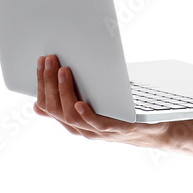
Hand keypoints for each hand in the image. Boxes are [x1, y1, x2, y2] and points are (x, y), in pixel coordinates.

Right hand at [34, 54, 167, 148]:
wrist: (153, 129)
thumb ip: (69, 105)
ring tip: (63, 71)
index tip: (41, 62)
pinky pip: (97, 124)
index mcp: (74, 122)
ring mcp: (98, 131)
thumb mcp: (91, 109)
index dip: (42, 84)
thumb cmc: (120, 114)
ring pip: (71, 116)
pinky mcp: (118, 129)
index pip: (48, 106)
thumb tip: (38, 105)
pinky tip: (80, 102)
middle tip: (49, 60)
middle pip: (56, 109)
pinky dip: (86, 114)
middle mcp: (82, 129)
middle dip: (49, 83)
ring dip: (65, 92)